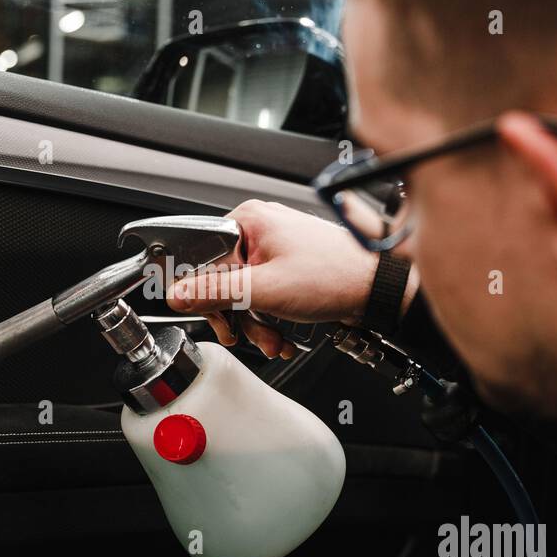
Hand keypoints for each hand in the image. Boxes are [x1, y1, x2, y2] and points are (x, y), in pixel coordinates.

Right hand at [166, 200, 417, 358]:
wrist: (378, 288)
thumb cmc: (335, 275)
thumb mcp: (264, 289)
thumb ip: (215, 292)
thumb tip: (179, 293)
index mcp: (248, 219)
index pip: (202, 256)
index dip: (204, 292)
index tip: (211, 315)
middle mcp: (261, 228)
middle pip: (223, 279)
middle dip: (236, 315)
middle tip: (242, 332)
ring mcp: (276, 247)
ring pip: (244, 292)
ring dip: (256, 323)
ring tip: (272, 338)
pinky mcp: (289, 266)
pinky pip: (264, 294)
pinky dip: (270, 318)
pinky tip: (281, 334)